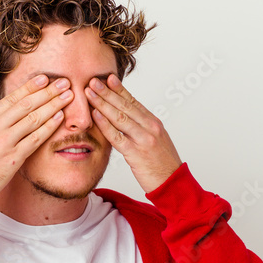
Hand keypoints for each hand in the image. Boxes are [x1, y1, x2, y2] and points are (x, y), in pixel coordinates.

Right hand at [0, 75, 73, 197]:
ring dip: (54, 106)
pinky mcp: (14, 158)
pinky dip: (49, 127)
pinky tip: (60, 118)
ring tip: (68, 96)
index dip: (30, 87)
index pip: (12, 98)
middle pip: (27, 105)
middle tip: (64, 82)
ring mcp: (7, 142)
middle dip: (48, 92)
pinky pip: (36, 139)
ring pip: (34, 119)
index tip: (43, 78)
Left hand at [84, 73, 182, 192]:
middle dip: (107, 92)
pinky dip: (105, 124)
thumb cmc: (163, 165)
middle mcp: (150, 127)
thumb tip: (128, 120)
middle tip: (93, 80)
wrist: (173, 183)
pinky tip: (95, 115)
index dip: (119, 89)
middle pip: (125, 105)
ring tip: (90, 93)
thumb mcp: (156, 141)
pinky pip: (117, 136)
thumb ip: (142, 129)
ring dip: (103, 103)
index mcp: (154, 123)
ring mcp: (143, 139)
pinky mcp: (136, 153)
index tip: (108, 78)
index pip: (134, 102)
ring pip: (120, 117)